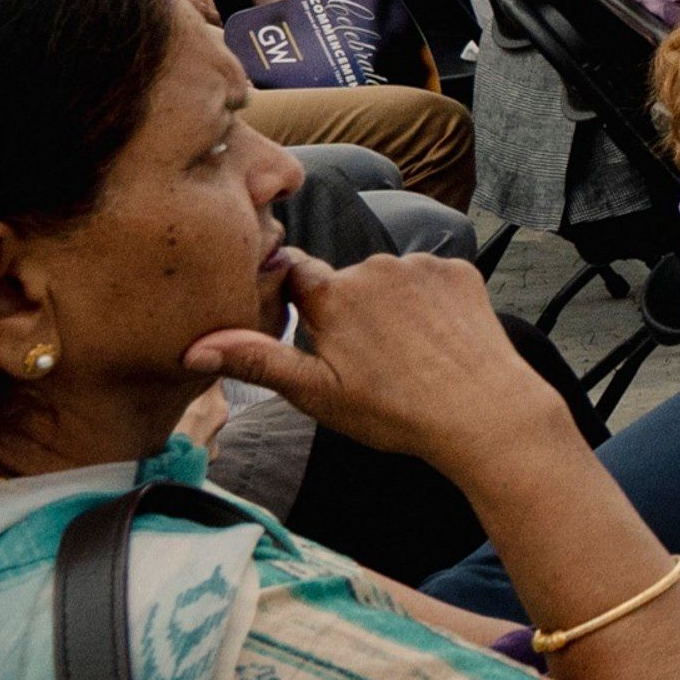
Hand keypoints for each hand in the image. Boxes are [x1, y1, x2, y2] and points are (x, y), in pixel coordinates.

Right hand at [191, 249, 573, 473]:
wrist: (484, 412)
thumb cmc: (395, 411)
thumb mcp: (316, 393)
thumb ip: (257, 360)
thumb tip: (195, 346)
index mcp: (332, 294)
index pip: (292, 272)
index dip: (289, 293)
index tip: (295, 316)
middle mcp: (375, 267)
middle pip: (343, 281)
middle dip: (344, 311)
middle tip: (363, 359)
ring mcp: (421, 266)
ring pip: (387, 281)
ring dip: (387, 306)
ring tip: (404, 354)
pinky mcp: (460, 271)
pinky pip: (428, 280)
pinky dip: (427, 302)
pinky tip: (435, 339)